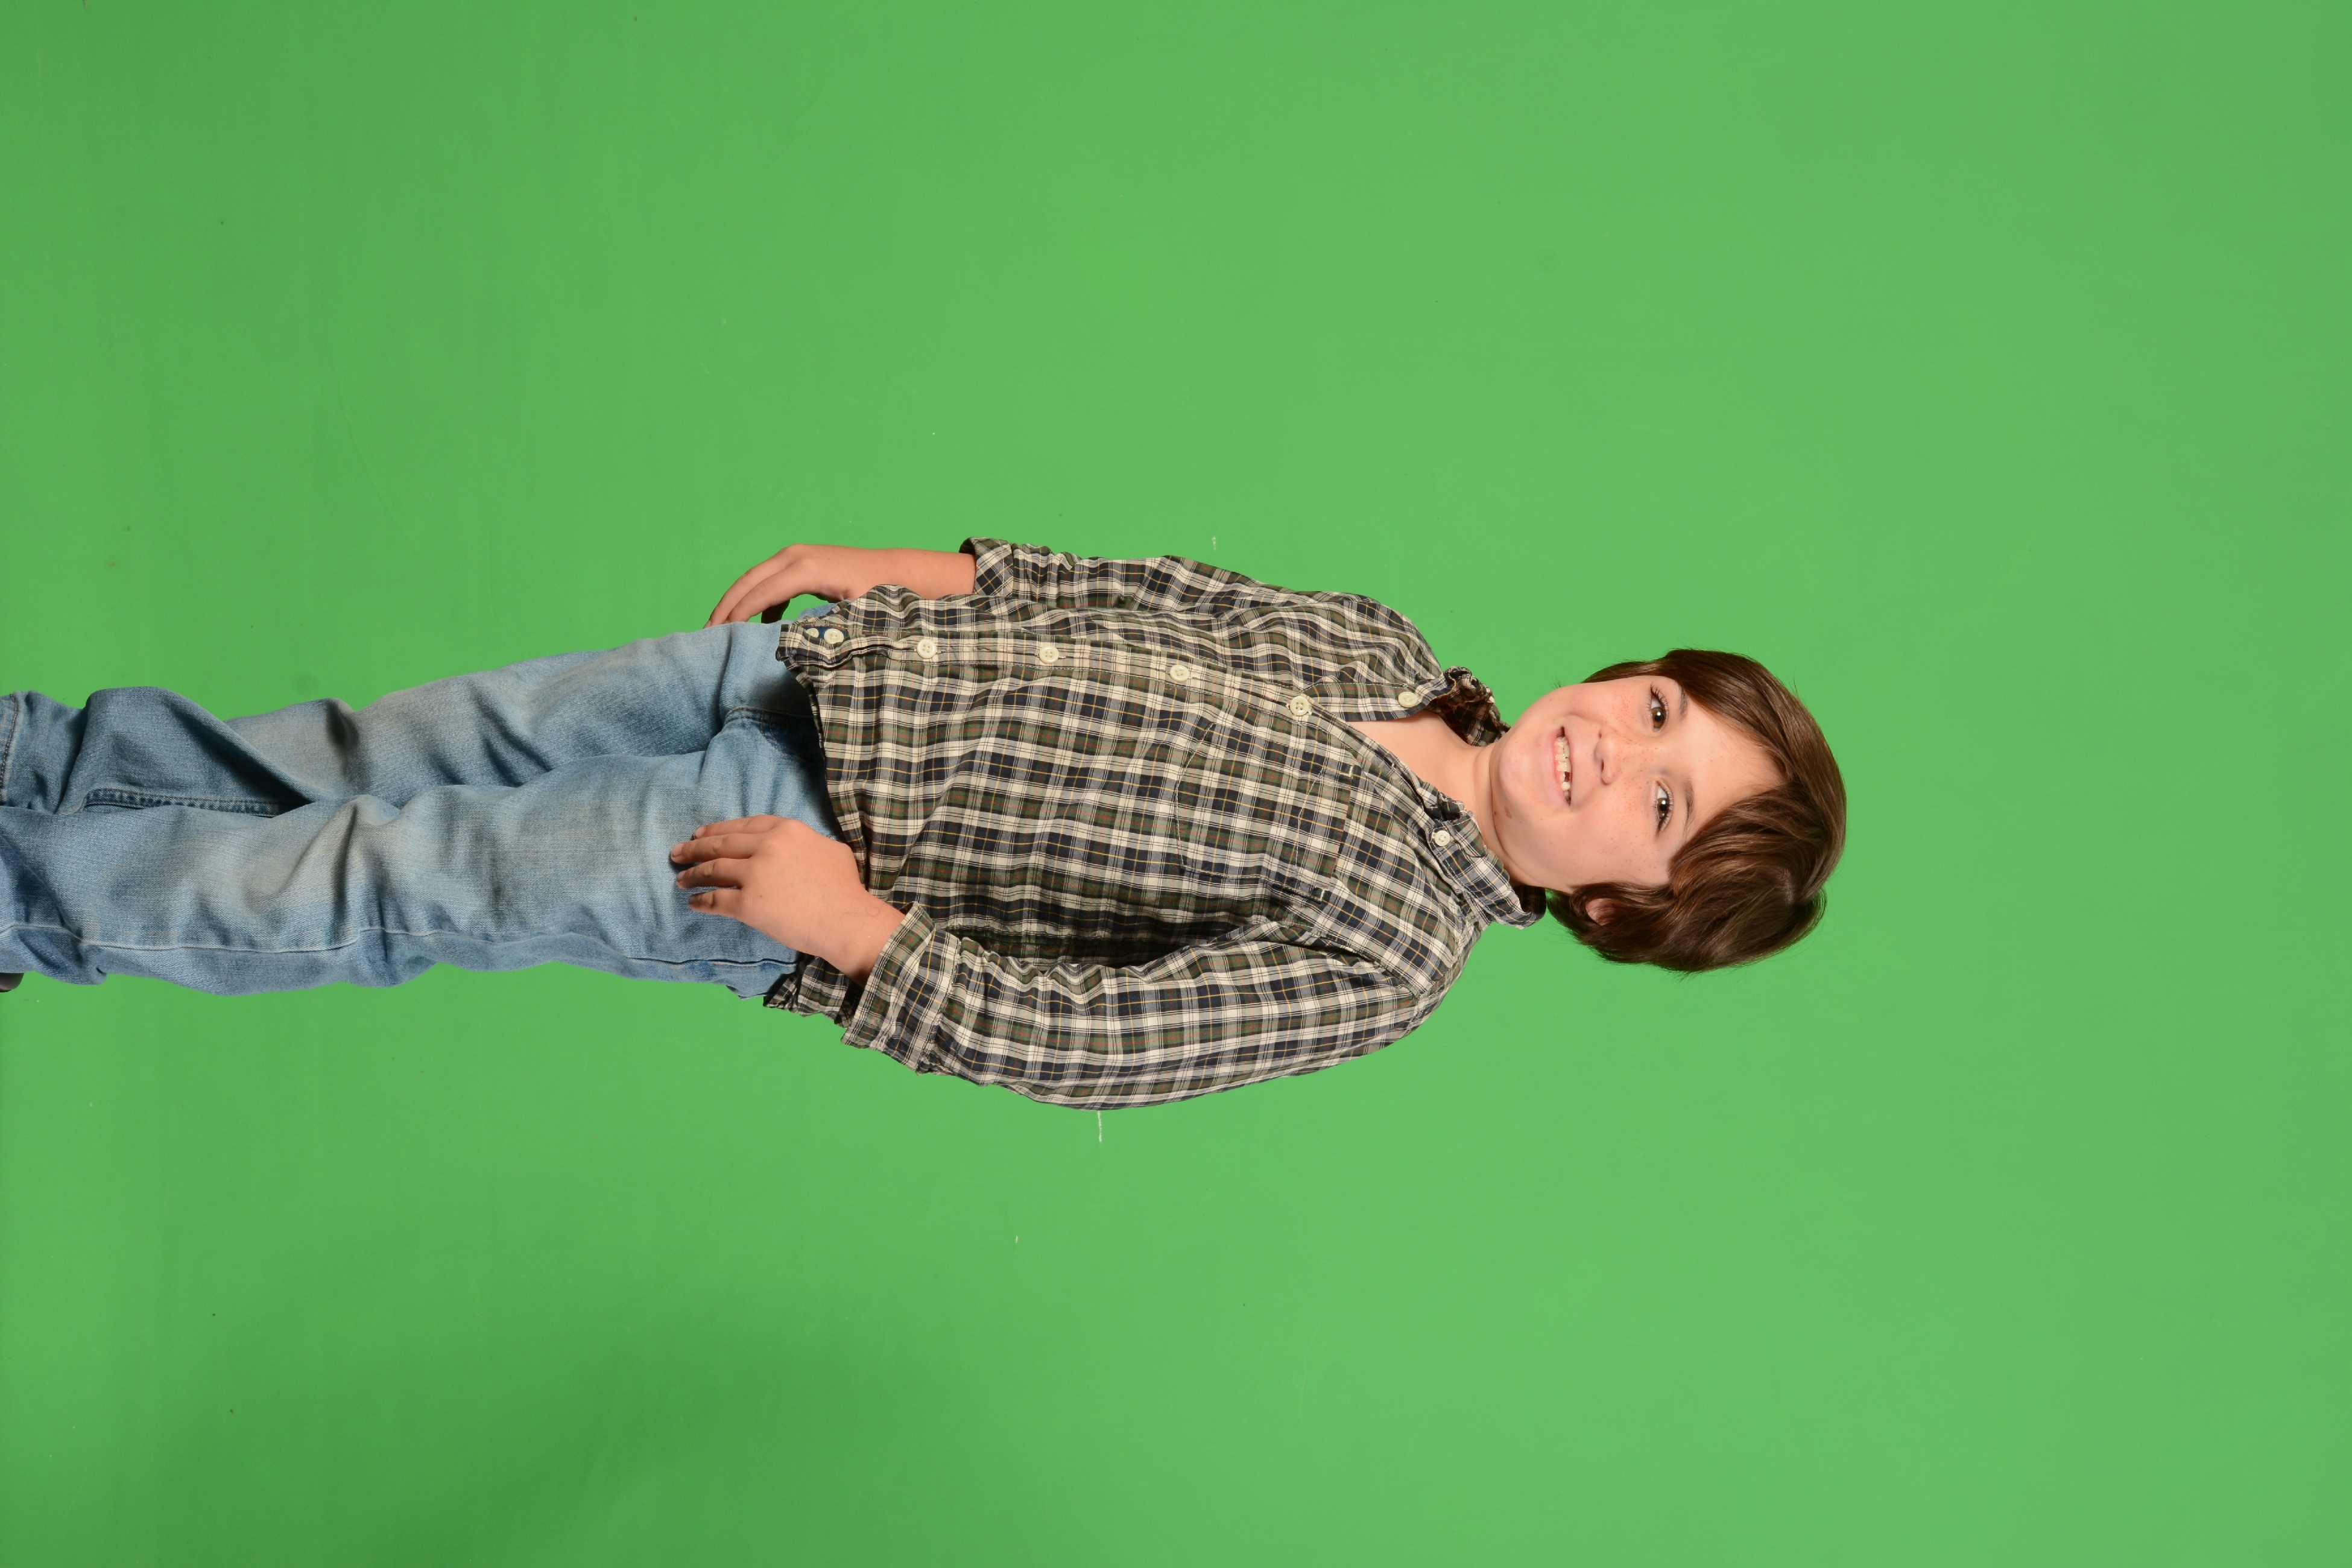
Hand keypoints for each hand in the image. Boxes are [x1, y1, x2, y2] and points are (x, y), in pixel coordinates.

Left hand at [670, 816, 907, 979]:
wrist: (846, 920)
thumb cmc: (844, 888)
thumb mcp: (830, 849)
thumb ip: (806, 842)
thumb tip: (796, 847)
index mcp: (787, 830)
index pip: (744, 825)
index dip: (719, 828)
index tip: (702, 833)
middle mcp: (767, 846)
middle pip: (721, 843)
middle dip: (694, 847)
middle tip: (678, 852)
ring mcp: (755, 874)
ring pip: (713, 869)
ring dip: (692, 874)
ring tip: (681, 878)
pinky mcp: (747, 904)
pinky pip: (715, 900)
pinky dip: (700, 901)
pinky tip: (693, 902)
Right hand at [704, 544, 977, 627]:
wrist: (896, 570)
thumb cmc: (879, 592)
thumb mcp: (855, 613)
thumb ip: (825, 627)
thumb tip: (795, 646)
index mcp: (806, 568)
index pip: (760, 592)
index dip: (737, 615)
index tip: (719, 637)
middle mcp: (796, 556)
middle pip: (749, 581)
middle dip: (725, 607)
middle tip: (706, 634)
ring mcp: (796, 555)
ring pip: (755, 579)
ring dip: (736, 602)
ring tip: (721, 630)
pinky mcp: (800, 562)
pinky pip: (769, 580)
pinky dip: (757, 600)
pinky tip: (756, 624)